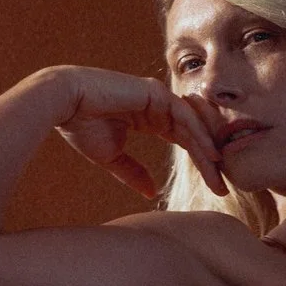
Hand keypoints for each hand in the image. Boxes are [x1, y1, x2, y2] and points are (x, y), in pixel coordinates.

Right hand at [46, 67, 225, 200]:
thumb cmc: (80, 125)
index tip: (214, 187)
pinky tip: (209, 154)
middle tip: (224, 187)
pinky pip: (183, 116)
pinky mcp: (156, 92)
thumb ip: (133, 172)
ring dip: (208, 151)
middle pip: (194, 135)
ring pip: (193, 126)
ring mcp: (160, 96)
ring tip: (220, 175)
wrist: (62, 103)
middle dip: (211, 161)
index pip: (185, 141)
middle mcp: (160, 106)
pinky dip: (198, 135)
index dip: (201, 163)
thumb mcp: (110, 156)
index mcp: (151, 118)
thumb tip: (151, 193)